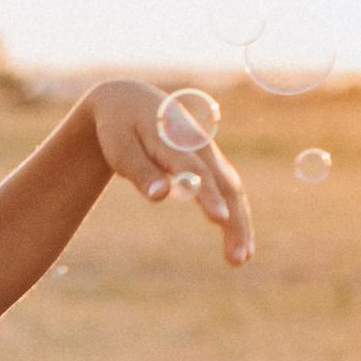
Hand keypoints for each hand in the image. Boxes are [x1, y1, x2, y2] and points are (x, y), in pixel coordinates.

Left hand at [91, 79, 254, 267]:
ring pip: (233, 190)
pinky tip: (238, 246)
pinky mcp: (210, 165)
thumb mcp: (120, 147)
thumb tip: (160, 197)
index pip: (195, 170)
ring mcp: (209, 155)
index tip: (220, 219)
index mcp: (176, 139)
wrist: (130, 101)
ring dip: (240, 224)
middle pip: (225, 184)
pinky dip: (236, 217)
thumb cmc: (120, 128)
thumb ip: (140, 171)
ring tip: (240, 260)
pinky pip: (229, 192)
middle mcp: (200, 146)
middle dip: (234, 221)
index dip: (208, 194)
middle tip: (237, 257)